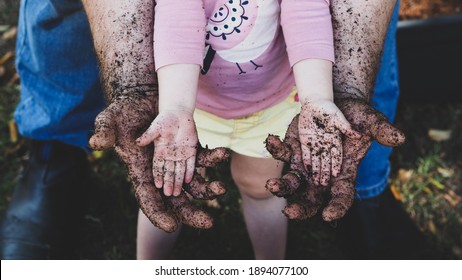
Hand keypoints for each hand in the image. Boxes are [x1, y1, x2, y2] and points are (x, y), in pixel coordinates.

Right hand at [89, 94, 228, 231]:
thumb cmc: (122, 111)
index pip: (148, 198)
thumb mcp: (110, 119)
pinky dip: (210, 161)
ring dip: (206, 188)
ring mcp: (173, 159)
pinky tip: (221, 160)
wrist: (139, 99)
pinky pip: (198, 160)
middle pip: (175, 199)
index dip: (158, 213)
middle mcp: (158, 169)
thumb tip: (96, 142)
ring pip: (191, 181)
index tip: (171, 226)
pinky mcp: (185, 147)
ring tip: (220, 189)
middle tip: (208, 222)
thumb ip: (104, 131)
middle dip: (190, 212)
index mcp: (139, 170)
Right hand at [137, 110, 197, 196]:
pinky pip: (190, 163)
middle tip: (169, 194)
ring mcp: (180, 154)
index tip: (158, 186)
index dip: (158, 176)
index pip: (158, 167)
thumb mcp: (156, 127)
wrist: (179, 113)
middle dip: (169, 183)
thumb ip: (148, 136)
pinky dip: (189, 171)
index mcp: (159, 151)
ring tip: (177, 193)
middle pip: (169, 172)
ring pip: (179, 170)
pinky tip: (188, 180)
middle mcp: (169, 156)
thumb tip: (137, 142)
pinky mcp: (191, 150)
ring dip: (178, 181)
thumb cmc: (165, 119)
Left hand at [265, 98, 404, 220]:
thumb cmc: (359, 117)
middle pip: (312, 198)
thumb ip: (383, 130)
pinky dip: (276, 149)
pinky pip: (282, 154)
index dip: (336, 207)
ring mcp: (306, 164)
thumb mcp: (372, 121)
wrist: (340, 104)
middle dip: (301, 207)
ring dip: (282, 186)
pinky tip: (272, 140)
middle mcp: (323, 174)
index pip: (342, 197)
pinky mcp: (294, 149)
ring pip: (292, 182)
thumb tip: (399, 138)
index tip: (328, 215)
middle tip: (289, 212)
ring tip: (271, 184)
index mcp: (345, 173)